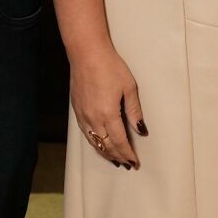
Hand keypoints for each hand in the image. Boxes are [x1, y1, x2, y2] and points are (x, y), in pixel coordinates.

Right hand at [70, 44, 145, 168]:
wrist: (86, 53)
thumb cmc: (110, 66)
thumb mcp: (129, 87)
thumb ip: (134, 111)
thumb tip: (141, 130)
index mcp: (108, 114)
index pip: (119, 142)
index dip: (127, 154)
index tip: (134, 162)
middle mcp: (93, 118)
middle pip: (106, 146)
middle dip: (118, 157)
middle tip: (127, 164)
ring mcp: (83, 115)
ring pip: (94, 142)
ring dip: (105, 153)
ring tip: (115, 160)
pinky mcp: (77, 110)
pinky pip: (86, 134)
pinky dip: (94, 143)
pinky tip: (100, 144)